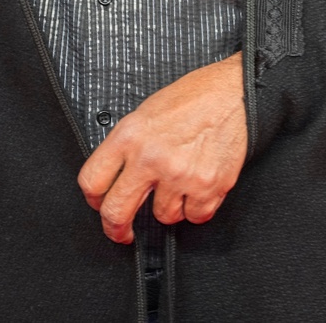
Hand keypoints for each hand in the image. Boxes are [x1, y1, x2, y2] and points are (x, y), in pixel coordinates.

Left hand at [77, 53, 246, 243]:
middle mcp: (151, 157)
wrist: (233, 93)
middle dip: (116, 229)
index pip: (92, 181)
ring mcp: (180, 174)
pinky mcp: (208, 186)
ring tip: (179, 183)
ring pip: (163, 217)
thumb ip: (128, 147)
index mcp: (130, 136)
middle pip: (116, 211)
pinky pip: (195, 216)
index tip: (99, 205)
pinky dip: (197, 207)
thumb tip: (116, 177)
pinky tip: (198, 187)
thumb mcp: (146, 113)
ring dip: (170, 207)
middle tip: (122, 232)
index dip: (93, 199)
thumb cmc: (193, 99)